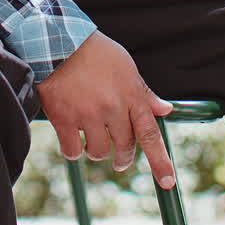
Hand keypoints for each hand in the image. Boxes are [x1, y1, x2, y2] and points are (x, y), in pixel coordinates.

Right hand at [35, 31, 175, 187]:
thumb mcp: (125, 66)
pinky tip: (71, 138)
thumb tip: (165, 110)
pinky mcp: (64, 119)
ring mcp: (88, 114)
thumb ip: (144, 91)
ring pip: (98, 152)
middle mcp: (112, 107)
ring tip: (90, 137)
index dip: (160, 161)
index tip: (167, 182)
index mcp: (130, 94)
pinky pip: (72, 151)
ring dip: (95, 150)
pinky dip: (73, 150)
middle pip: (124, 148)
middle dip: (123, 158)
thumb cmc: (94, 51)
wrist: (57, 41)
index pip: (150, 133)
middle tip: (120, 159)